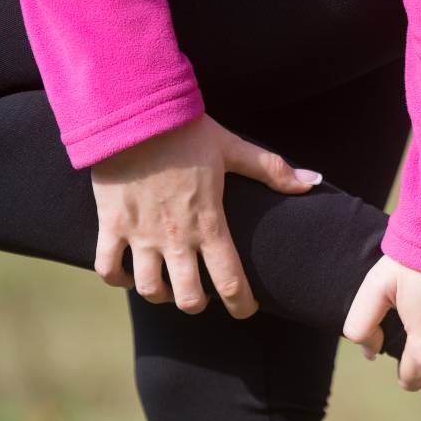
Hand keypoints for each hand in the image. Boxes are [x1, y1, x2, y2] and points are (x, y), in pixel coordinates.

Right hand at [90, 114, 321, 316]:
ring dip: (160, 295)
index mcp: (210, 223)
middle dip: (198, 304)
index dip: (241, 304)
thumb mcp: (232, 148)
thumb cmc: (186, 130)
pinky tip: (127, 275)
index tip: (245, 309)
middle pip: (188, 298)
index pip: (231, 281)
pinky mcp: (111, 224)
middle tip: (201, 297)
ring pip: (149, 289)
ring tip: (166, 288)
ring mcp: (141, 234)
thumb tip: (313, 181)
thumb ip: (273, 169)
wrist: (132, 111)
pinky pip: (107, 266)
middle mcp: (176, 237)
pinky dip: (116, 278)